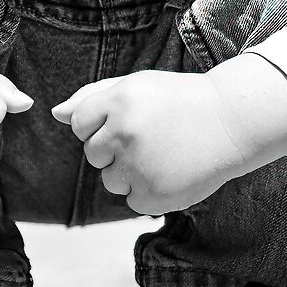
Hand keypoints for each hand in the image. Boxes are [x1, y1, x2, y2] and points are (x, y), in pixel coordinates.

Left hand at [51, 57, 286, 215]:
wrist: (231, 122)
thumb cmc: (179, 101)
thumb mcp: (137, 86)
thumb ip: (92, 96)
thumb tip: (56, 113)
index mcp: (117, 101)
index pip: (79, 124)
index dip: (101, 125)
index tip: (129, 121)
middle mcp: (123, 133)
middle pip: (93, 154)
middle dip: (114, 149)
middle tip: (151, 138)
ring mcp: (138, 166)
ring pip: (110, 180)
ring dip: (130, 173)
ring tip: (163, 155)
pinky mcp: (153, 195)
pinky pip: (131, 200)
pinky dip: (148, 192)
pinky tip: (171, 172)